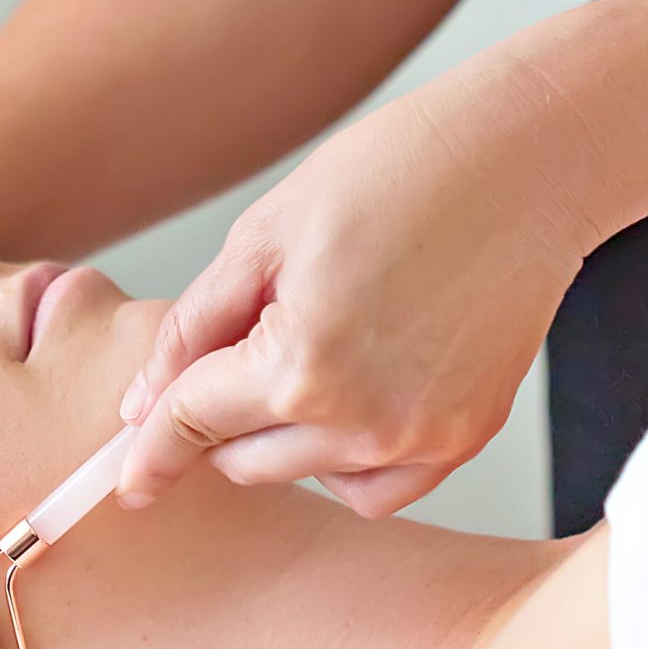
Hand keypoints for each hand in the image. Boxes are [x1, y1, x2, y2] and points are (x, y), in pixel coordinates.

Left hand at [114, 57, 591, 518]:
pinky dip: (344, 459)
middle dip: (216, 422)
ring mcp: (424, 437)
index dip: (148, 448)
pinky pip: (378, 486)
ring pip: (307, 475)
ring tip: (305, 346)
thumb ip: (195, 327)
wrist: (522, 163)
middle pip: (244, 461)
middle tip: (229, 352)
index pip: (194, 423)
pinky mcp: (467, 435)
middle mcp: (363, 422)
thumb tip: (142, 404)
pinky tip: (346, 394)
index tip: (125, 479)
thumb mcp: (263, 235)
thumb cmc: (393, 173)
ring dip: (280, 437)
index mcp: (300, 366)